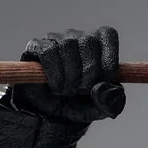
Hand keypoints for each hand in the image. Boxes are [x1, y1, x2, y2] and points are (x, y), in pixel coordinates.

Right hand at [11, 26, 125, 122]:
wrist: (48, 114)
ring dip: (70, 76)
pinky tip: (56, 87)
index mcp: (98, 45)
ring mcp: (56, 39)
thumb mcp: (100, 110)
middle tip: (83, 90)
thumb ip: (112, 103)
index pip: (107, 34)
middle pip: (88, 41)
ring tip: (68, 91)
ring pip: (67, 45)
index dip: (109, 58)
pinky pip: (48, 51)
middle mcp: (77, 37)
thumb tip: (105, 88)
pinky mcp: (36, 46)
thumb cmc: (78, 106)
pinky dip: (55, 74)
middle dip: (89, 72)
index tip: (104, 79)